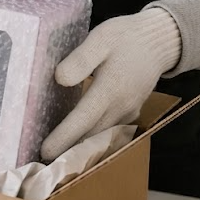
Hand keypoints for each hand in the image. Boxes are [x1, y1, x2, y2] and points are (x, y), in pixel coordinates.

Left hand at [41, 8, 181, 160]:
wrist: (159, 42)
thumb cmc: (126, 38)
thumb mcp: (101, 38)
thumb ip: (80, 59)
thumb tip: (60, 79)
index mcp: (111, 88)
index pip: (83, 119)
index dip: (63, 137)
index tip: (45, 151)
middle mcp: (120, 107)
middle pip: (90, 136)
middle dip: (65, 150)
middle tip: (39, 161)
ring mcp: (127, 114)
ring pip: (99, 138)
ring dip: (78, 149)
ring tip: (53, 157)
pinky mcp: (129, 115)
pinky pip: (108, 133)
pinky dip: (91, 141)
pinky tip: (73, 144)